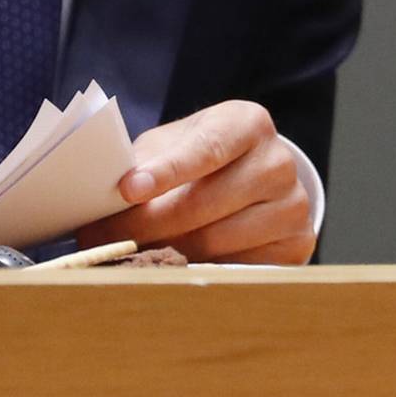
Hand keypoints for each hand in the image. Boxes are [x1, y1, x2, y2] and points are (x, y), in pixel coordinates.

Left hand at [77, 101, 315, 263]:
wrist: (254, 178)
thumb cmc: (201, 158)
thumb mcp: (174, 144)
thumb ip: (145, 161)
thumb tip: (103, 193)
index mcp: (247, 124)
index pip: (206, 148)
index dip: (166, 171)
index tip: (127, 190)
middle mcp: (278, 162)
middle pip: (204, 204)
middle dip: (144, 225)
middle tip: (100, 238)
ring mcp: (293, 206)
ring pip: (215, 243)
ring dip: (164, 253)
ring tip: (128, 254)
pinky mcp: (296, 245)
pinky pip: (235, 270)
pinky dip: (197, 272)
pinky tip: (171, 267)